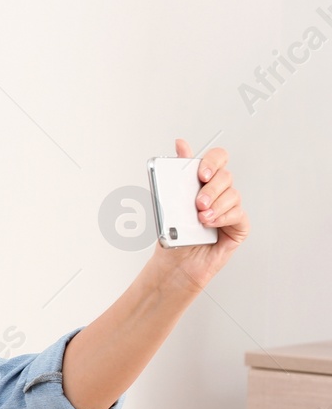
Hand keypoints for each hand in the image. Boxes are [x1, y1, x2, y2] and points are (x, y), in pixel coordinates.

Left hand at [147, 138, 250, 293]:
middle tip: (198, 202)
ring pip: (233, 195)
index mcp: (202, 183)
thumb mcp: (169, 201)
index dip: (213, 161)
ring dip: (216, 205)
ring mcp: (230, 209)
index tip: (201, 173)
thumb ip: (177, 172)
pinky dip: (224, 217)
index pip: (217, 159)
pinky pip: (238, 215)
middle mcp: (218, 194)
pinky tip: (210, 223)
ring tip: (200, 218)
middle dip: (211, 188)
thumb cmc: (172, 235)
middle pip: (226, 176)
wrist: (174, 265)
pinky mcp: (238, 227)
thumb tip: (181, 143)